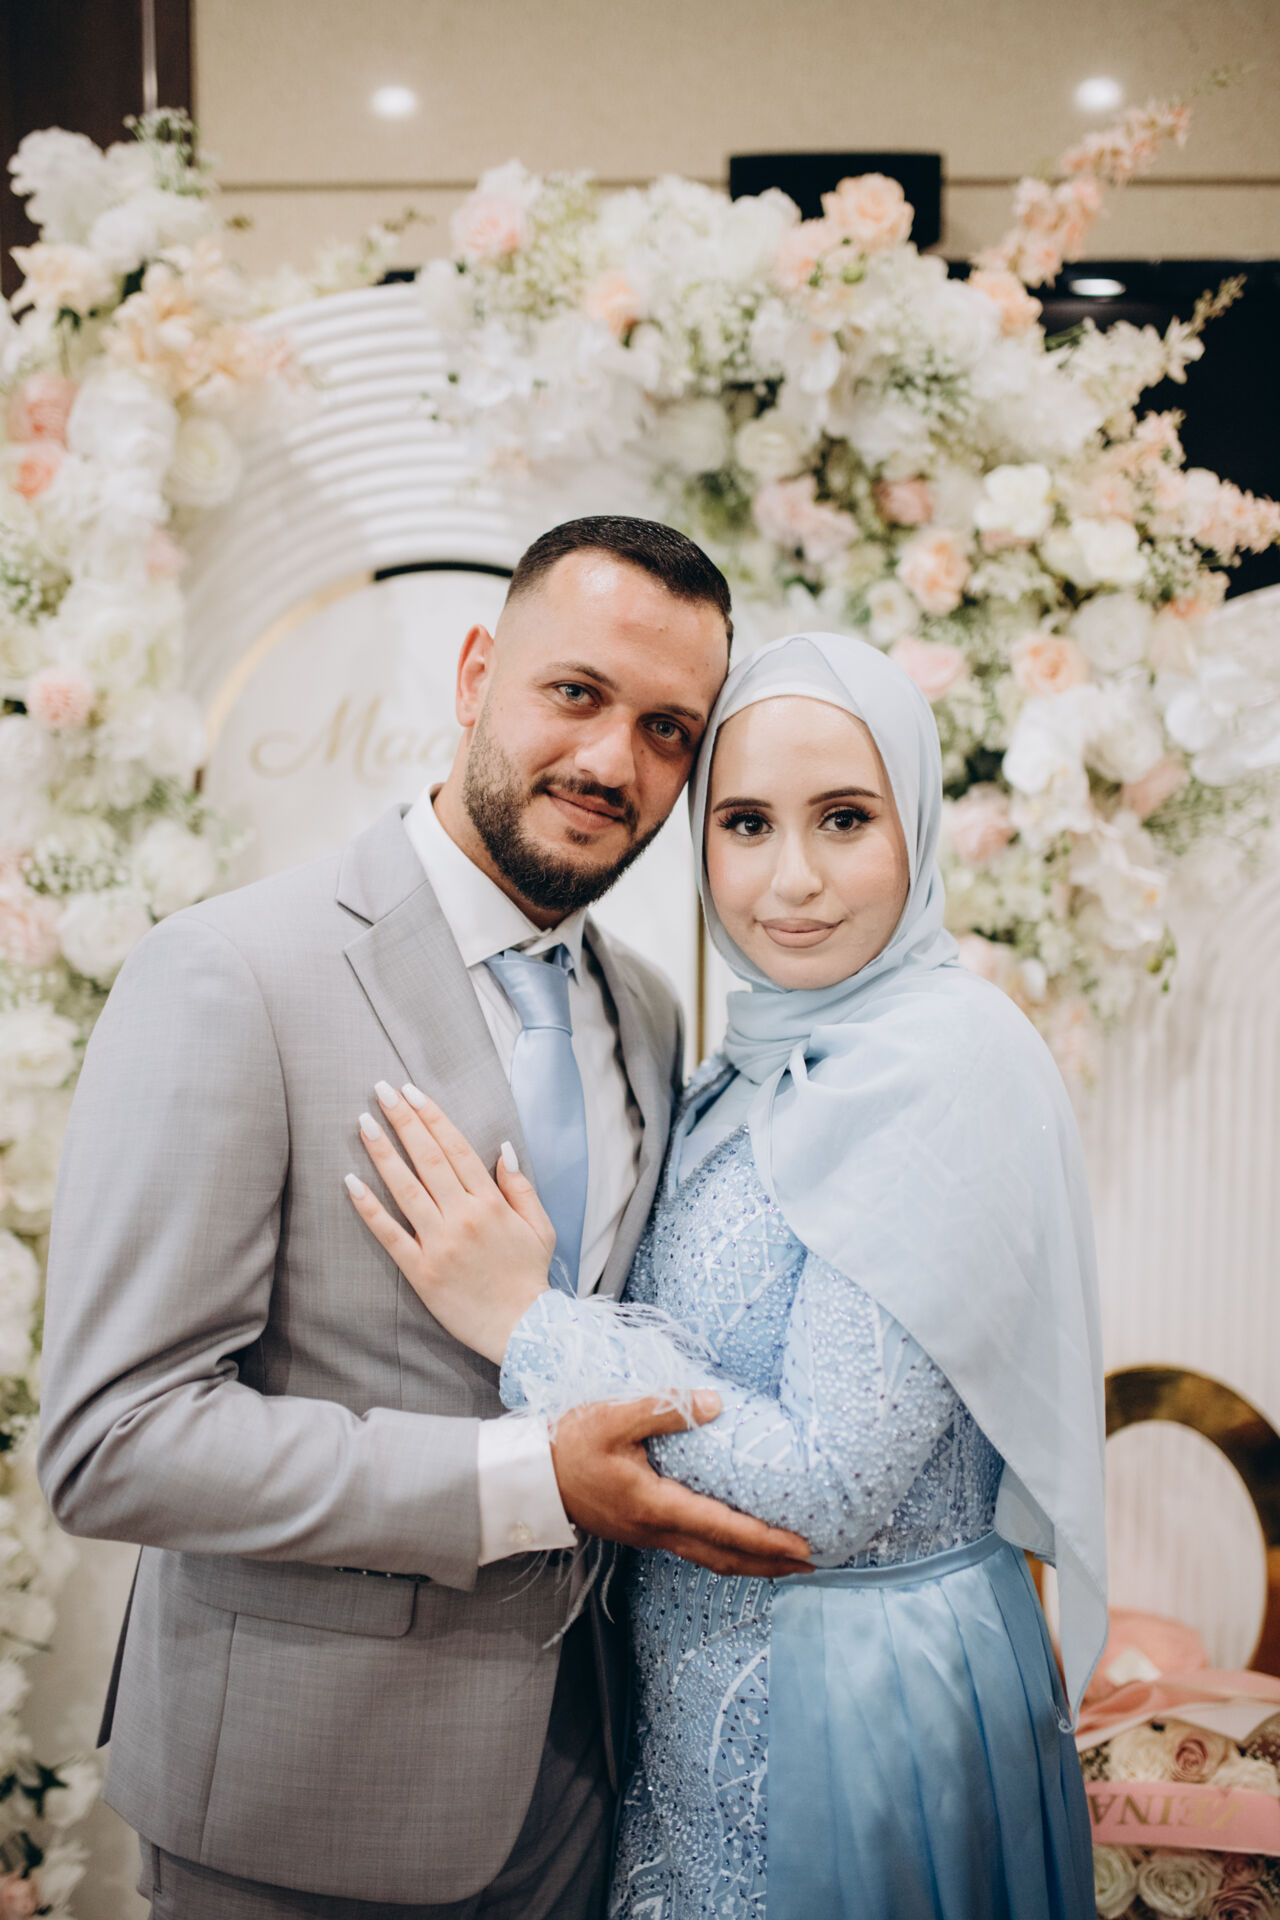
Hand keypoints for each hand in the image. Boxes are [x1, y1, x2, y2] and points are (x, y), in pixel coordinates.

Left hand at [346, 1081, 555, 1362]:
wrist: (524, 1329)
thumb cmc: (530, 1276)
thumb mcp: (539, 1226)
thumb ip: (519, 1186)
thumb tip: (502, 1147)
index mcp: (490, 1202)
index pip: (455, 1147)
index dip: (432, 1116)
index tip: (412, 1091)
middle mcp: (463, 1216)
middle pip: (428, 1158)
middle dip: (403, 1120)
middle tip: (381, 1090)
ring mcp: (439, 1242)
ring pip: (406, 1188)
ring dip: (383, 1152)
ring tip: (363, 1122)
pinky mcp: (420, 1270)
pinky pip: (389, 1234)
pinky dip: (369, 1208)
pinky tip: (350, 1182)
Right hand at [551, 1393, 812, 1578]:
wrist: (530, 1475)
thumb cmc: (568, 1444)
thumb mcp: (613, 1416)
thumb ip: (665, 1408)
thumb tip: (716, 1404)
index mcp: (655, 1504)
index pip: (723, 1529)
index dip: (766, 1541)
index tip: (803, 1548)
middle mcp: (656, 1529)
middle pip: (724, 1557)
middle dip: (770, 1564)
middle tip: (812, 1564)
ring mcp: (648, 1535)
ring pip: (709, 1558)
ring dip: (751, 1562)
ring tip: (785, 1561)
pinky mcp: (642, 1530)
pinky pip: (694, 1548)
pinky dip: (725, 1551)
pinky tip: (735, 1541)